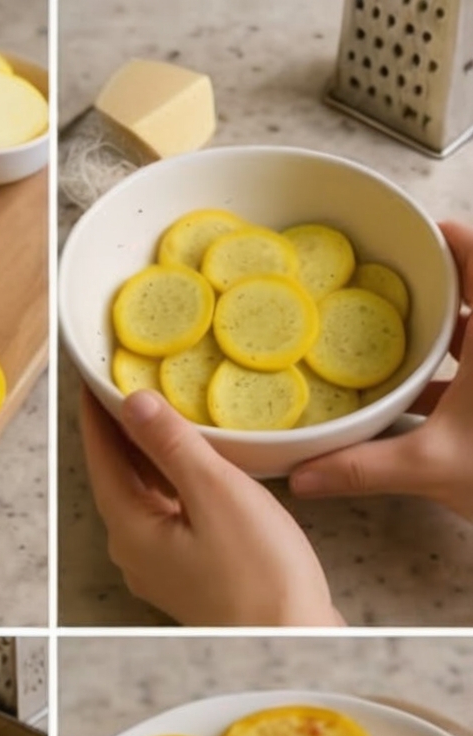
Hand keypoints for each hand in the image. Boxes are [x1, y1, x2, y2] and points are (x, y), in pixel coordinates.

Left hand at [80, 387, 343, 625]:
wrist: (293, 638)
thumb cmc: (260, 576)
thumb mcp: (216, 495)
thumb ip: (172, 446)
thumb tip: (134, 404)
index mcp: (130, 530)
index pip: (101, 456)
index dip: (98, 411)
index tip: (96, 371)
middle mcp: (135, 550)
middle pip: (120, 476)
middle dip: (124, 429)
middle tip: (132, 379)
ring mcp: (162, 565)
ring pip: (146, 495)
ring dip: (152, 454)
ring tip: (167, 408)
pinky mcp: (191, 571)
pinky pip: (171, 513)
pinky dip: (175, 480)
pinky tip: (198, 462)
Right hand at [289, 220, 472, 521]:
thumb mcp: (430, 466)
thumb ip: (362, 467)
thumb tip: (300, 476)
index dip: (449, 239)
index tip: (412, 237)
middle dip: (436, 291)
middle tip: (389, 291)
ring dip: (448, 332)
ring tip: (400, 339)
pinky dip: (459, 370)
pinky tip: (423, 394)